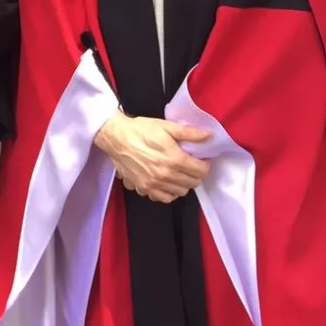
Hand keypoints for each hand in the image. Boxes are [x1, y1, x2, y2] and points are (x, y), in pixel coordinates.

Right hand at [94, 114, 210, 202]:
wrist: (116, 137)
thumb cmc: (141, 130)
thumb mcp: (166, 127)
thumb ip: (189, 133)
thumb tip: (209, 136)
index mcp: (175, 158)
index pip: (201, 170)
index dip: (205, 164)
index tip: (201, 159)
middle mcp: (167, 175)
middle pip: (193, 183)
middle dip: (196, 174)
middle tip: (191, 165)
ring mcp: (155, 184)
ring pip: (181, 192)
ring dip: (184, 183)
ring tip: (179, 173)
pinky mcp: (144, 188)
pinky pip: (165, 198)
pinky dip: (170, 192)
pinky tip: (167, 183)